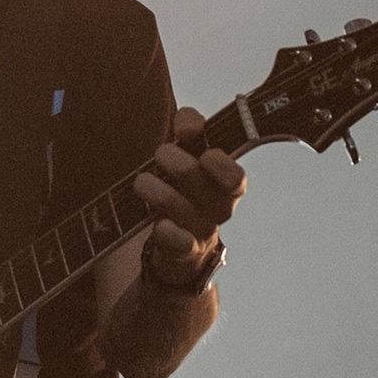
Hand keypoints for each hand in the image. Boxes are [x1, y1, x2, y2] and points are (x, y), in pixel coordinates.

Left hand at [131, 106, 245, 281]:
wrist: (182, 245)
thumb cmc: (187, 188)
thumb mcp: (193, 152)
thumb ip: (192, 127)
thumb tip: (188, 125)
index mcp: (226, 183)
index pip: (235, 176)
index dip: (219, 163)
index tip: (201, 150)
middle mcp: (219, 208)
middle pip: (198, 181)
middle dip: (174, 162)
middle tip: (161, 154)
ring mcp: (201, 231)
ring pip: (177, 205)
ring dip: (154, 188)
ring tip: (142, 182)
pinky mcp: (181, 252)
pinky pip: (179, 244)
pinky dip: (169, 233)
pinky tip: (160, 225)